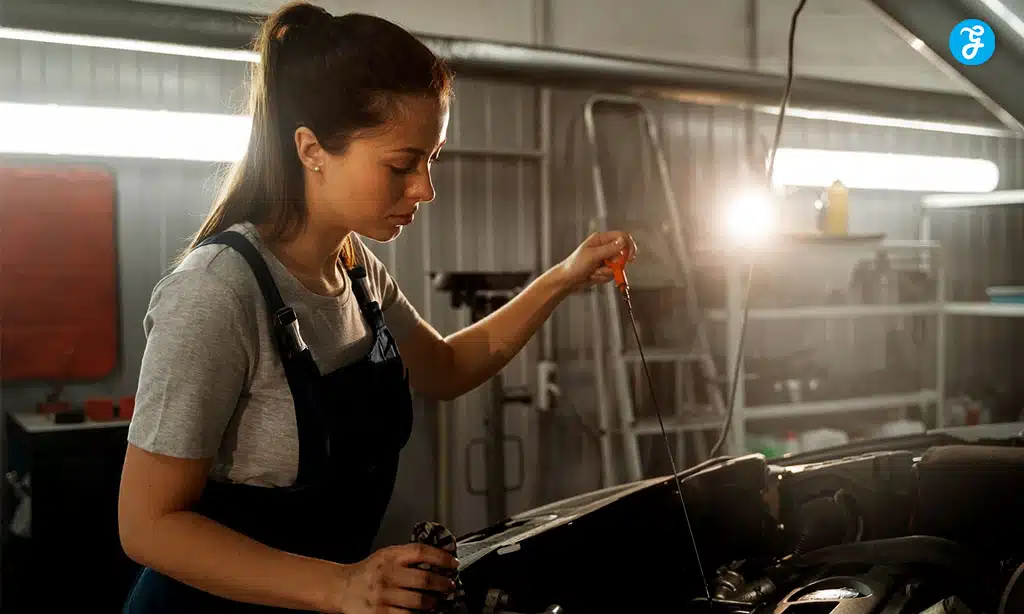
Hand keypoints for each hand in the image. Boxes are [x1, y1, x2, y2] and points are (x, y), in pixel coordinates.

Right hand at [323, 543, 457, 613]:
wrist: (342, 588)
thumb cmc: (368, 572)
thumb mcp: (386, 557)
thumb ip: (407, 557)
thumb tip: (438, 561)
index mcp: (390, 557)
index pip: (421, 552)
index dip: (441, 557)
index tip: (453, 563)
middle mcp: (387, 574)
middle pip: (424, 579)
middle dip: (442, 584)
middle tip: (450, 586)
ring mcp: (384, 596)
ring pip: (419, 601)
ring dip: (433, 603)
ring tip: (437, 602)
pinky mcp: (380, 613)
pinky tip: (423, 612)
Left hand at [555, 230, 637, 292]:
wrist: (567, 280)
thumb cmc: (574, 265)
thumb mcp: (592, 255)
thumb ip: (609, 249)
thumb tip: (623, 241)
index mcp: (601, 239)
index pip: (623, 237)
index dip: (629, 246)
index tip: (629, 258)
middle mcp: (605, 247)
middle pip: (623, 254)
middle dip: (615, 264)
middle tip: (605, 267)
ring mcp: (605, 259)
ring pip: (618, 266)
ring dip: (607, 273)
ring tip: (594, 273)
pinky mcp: (605, 269)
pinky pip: (613, 274)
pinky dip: (604, 278)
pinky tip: (593, 276)